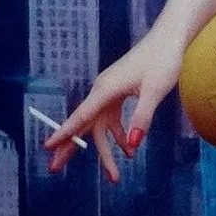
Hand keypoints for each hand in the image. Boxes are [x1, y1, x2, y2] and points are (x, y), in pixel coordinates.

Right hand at [44, 26, 185, 181]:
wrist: (168, 39)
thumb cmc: (162, 61)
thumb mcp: (154, 92)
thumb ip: (141, 118)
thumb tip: (130, 145)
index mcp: (105, 90)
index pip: (80, 117)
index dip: (64, 133)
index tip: (47, 146)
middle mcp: (102, 92)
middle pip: (83, 125)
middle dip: (70, 147)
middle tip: (53, 168)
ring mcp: (109, 93)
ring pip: (100, 127)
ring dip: (106, 150)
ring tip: (114, 176)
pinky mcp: (118, 93)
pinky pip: (111, 120)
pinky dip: (119, 136)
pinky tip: (129, 148)